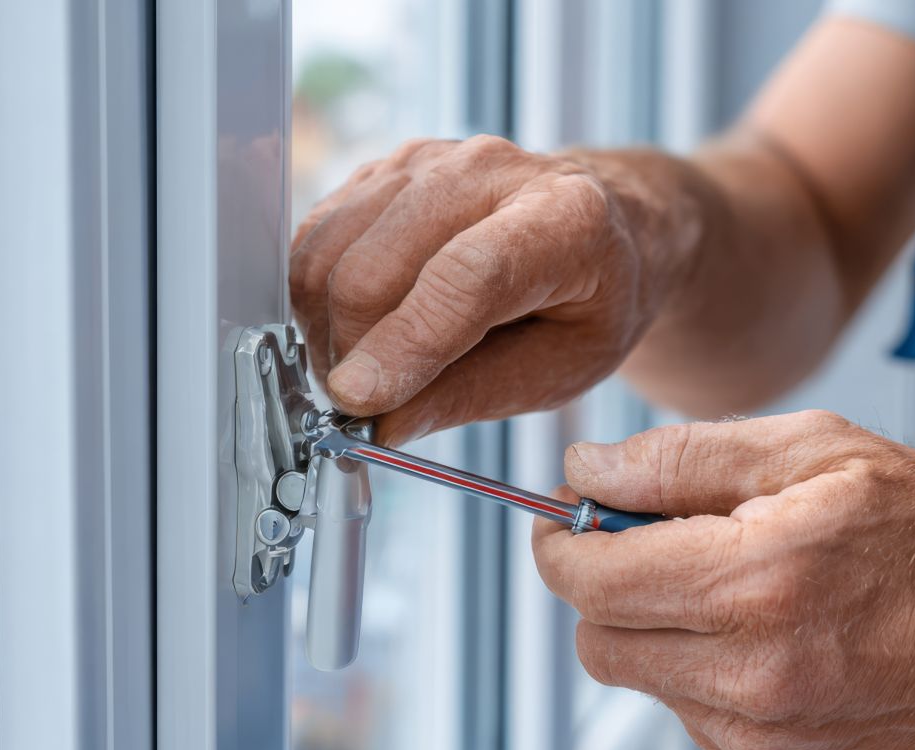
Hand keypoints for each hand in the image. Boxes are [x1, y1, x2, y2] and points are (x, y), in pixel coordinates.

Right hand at [291, 135, 680, 443]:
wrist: (599, 229)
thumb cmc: (590, 302)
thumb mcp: (562, 369)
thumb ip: (472, 396)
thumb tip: (378, 423)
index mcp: (565, 217)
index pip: (464, 275)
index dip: (404, 342)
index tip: (360, 402)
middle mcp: (489, 170)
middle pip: (377, 265)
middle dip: (353, 352)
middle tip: (365, 408)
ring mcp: (428, 161)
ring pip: (329, 252)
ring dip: (326, 330)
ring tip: (365, 371)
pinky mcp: (383, 170)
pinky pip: (316, 238)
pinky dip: (316, 298)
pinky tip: (357, 330)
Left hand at [533, 411, 914, 749]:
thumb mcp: (818, 449)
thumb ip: (684, 458)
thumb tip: (587, 468)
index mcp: (757, 580)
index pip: (592, 577)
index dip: (563, 540)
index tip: (570, 517)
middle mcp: (753, 672)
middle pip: (599, 638)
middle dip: (607, 584)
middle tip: (656, 539)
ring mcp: (765, 734)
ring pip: (643, 679)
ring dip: (658, 628)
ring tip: (737, 582)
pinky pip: (693, 714)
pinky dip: (702, 669)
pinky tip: (769, 631)